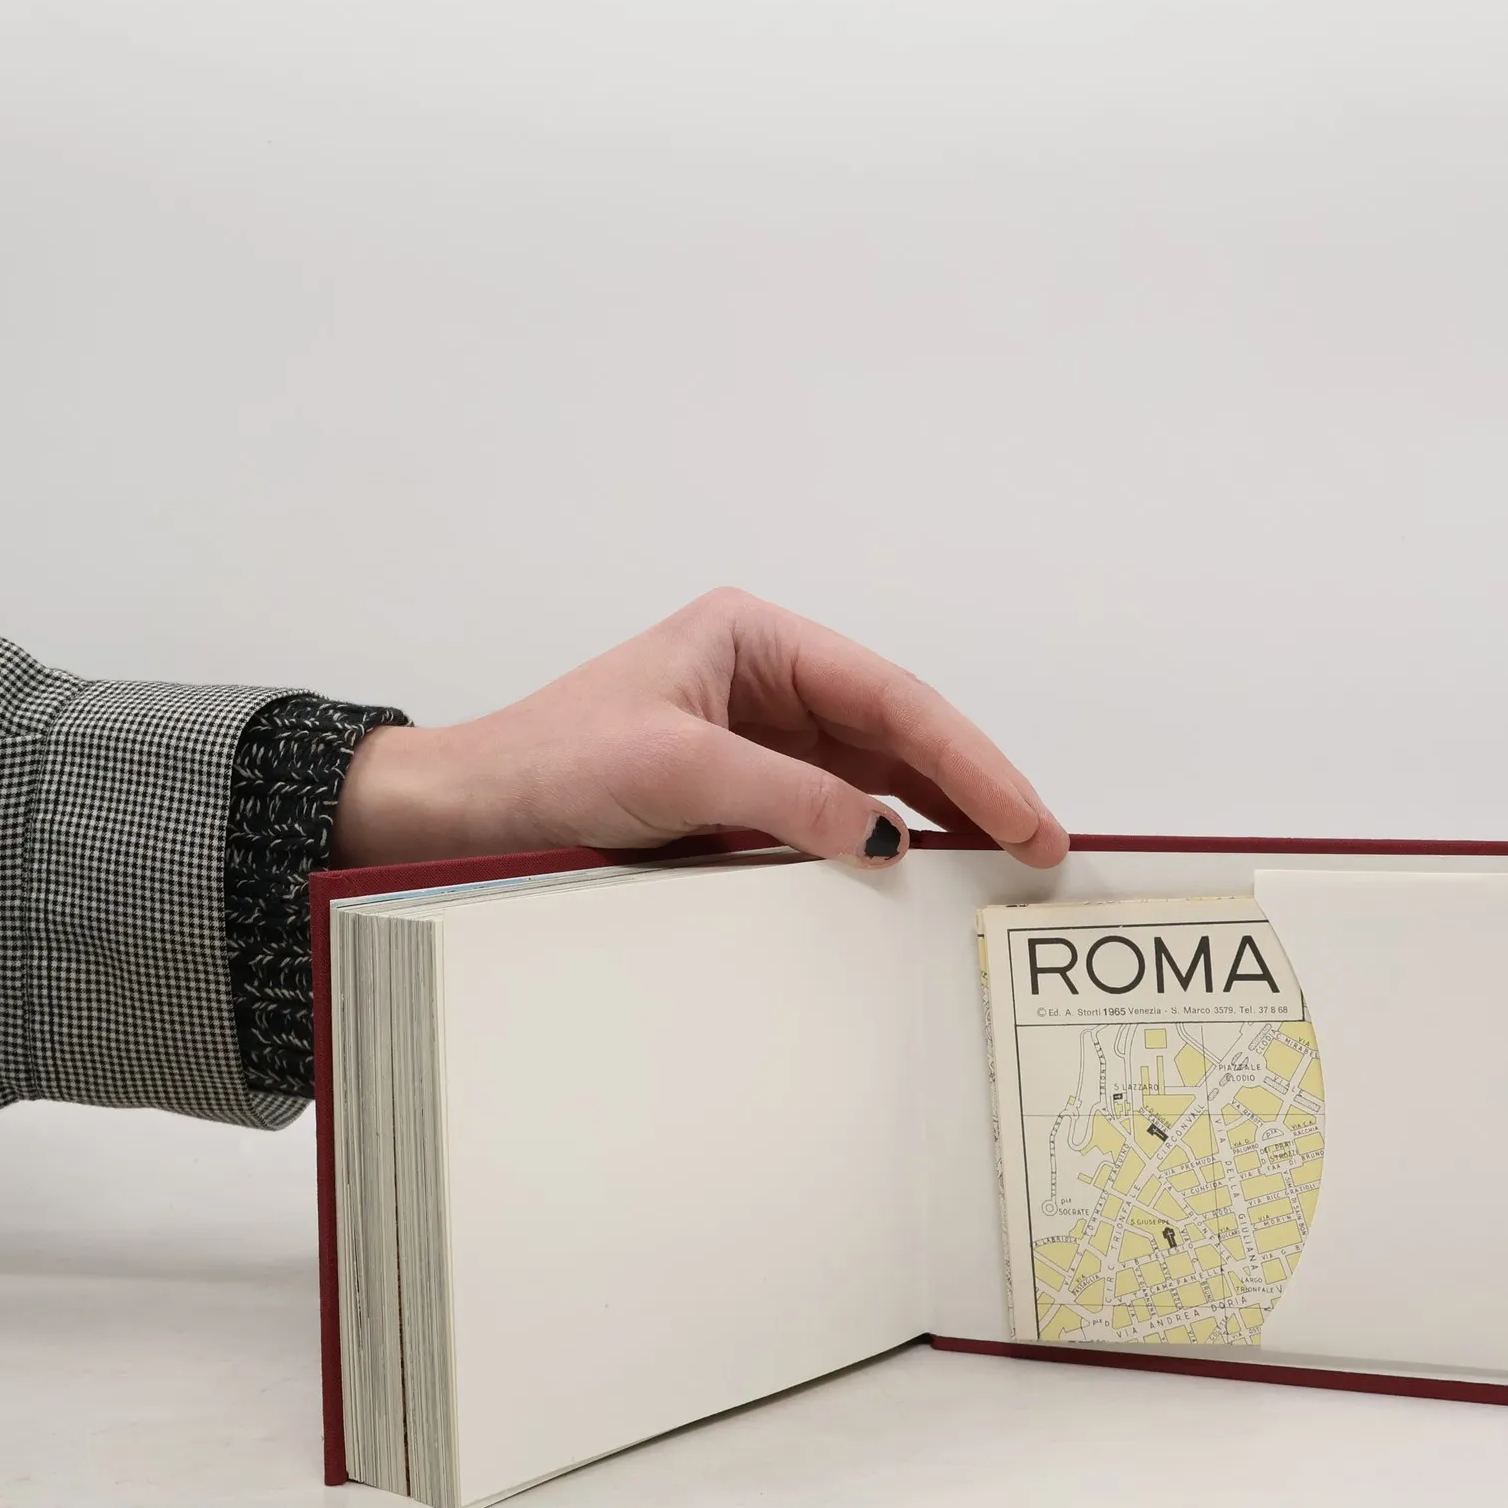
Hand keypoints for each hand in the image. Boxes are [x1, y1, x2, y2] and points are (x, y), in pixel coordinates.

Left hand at [333, 588, 1066, 870]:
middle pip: (895, 729)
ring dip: (937, 816)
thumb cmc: (547, 761)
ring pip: (875, 772)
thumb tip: (884, 833)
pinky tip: (921, 871)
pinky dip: (881, 840)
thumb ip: (786, 794)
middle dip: (969, 786)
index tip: (1022, 813)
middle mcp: (766, 676)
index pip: (887, 692)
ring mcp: (758, 734)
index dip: (966, 755)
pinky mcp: (744, 789)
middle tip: (1040, 849)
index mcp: (753, 637)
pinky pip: (834, 810)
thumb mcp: (674, 770)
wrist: (467, 813)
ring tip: (1004, 866)